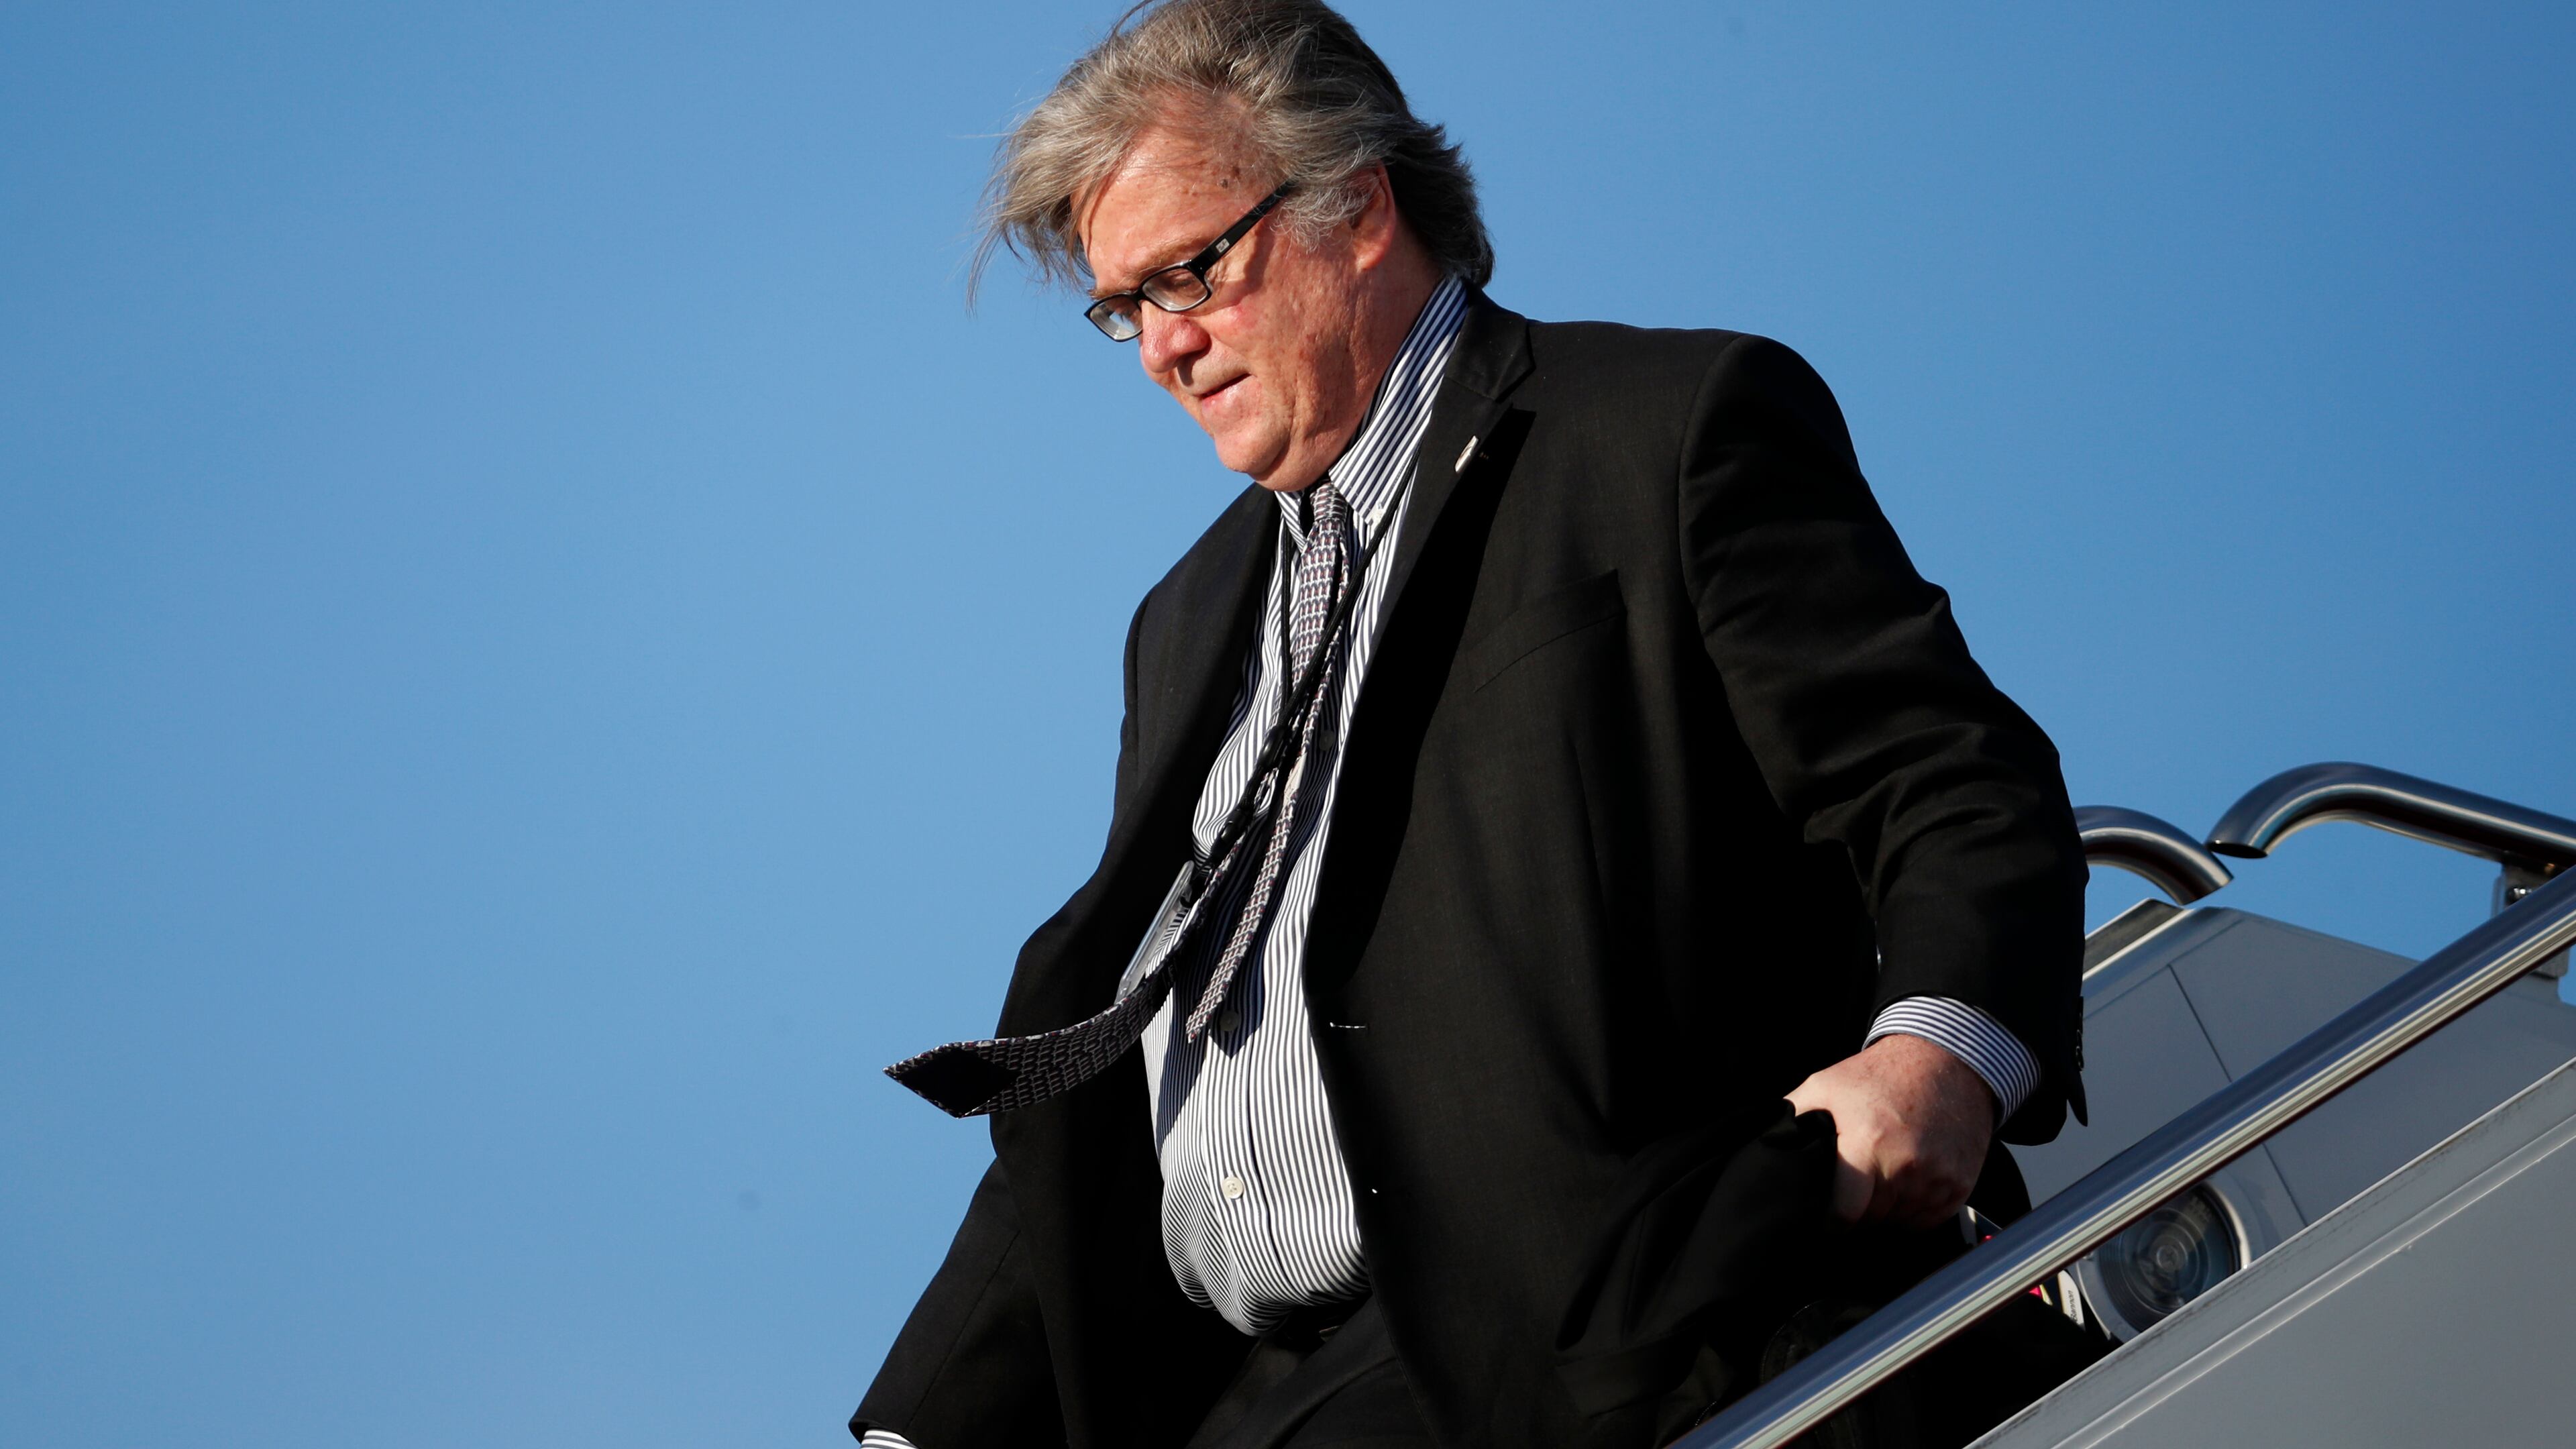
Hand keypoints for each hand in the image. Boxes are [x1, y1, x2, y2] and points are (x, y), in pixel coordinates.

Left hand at [1786, 1033, 1996, 1229]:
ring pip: (1900, 1222)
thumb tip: (1765, 1147)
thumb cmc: (1877, 1076)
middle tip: (1851, 1190)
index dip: (1830, 1223)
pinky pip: (1929, 1219)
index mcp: (1868, 1142)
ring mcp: (1937, 1177)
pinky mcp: (1959, 1185)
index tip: (1823, 1220)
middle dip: (1857, 1212)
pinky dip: (1914, 1210)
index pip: (1846, 1213)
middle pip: (1872, 1219)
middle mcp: (1906, 1165)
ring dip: (1886, 1212)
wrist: (1943, 1062)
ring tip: (1879, 1179)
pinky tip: (1905, 1183)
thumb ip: (1794, 1119)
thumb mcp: (1825, 1086)